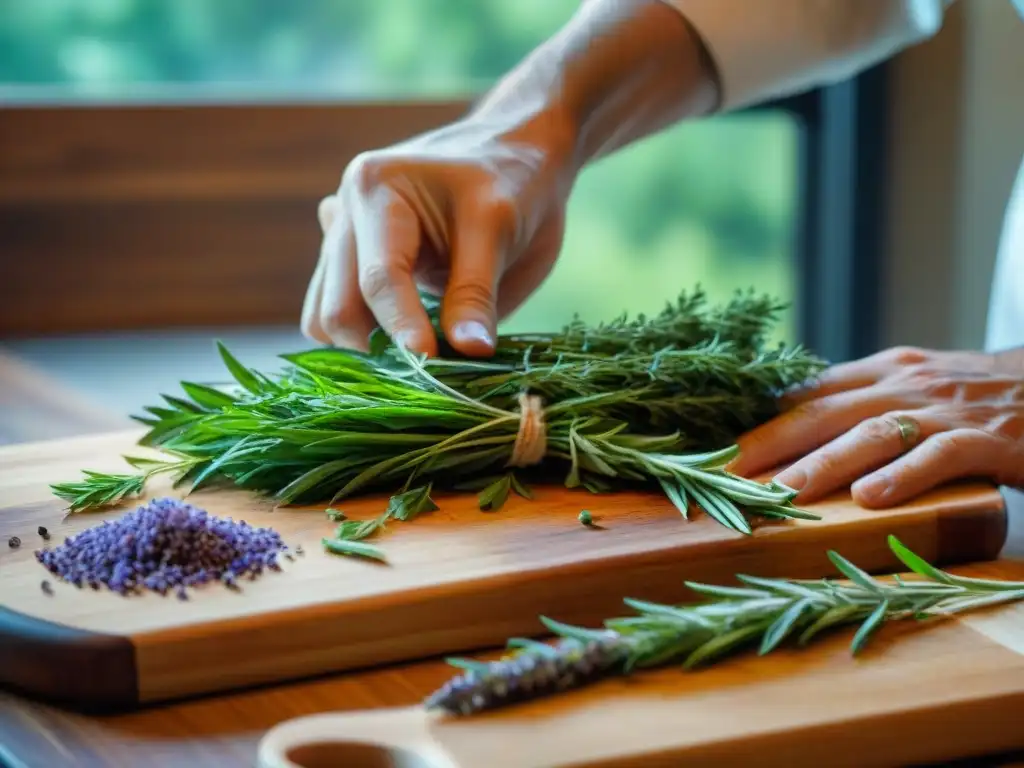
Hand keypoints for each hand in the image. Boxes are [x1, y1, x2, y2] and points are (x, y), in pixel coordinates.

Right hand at [301, 110, 575, 357]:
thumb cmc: (513, 181)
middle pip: (336, 307)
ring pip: (324, 316)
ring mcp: (344, 241)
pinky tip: (411, 336)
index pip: (379, 278)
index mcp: (376, 190)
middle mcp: (346, 213)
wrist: (516, 155)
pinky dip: (366, 337)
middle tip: (432, 371)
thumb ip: (477, 293)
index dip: (404, 327)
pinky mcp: (354, 266)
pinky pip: (338, 313)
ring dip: (366, 346)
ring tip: (424, 354)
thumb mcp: (501, 229)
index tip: (431, 363)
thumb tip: (468, 352)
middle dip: (378, 346)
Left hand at [728, 346, 1023, 506]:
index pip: (807, 394)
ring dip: (822, 464)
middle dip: (771, 444)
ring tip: (782, 496)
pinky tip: (869, 499)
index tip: (718, 450)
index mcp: (882, 371)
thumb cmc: (976, 395)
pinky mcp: (988, 440)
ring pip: (872, 433)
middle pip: (823, 412)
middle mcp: (904, 383)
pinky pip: (939, 455)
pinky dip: (902, 475)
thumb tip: (794, 422)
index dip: (761, 421)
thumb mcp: (913, 385)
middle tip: (727, 476)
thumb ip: (861, 399)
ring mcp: (945, 409)